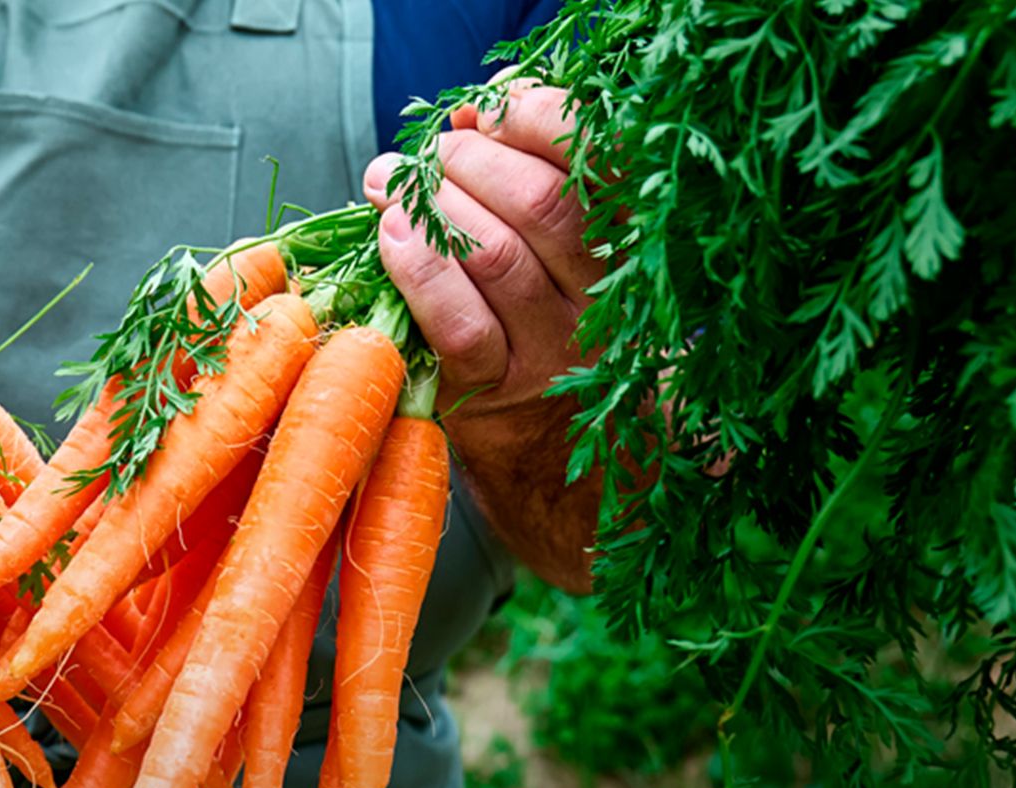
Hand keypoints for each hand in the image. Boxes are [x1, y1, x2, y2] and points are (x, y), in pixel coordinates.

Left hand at [364, 75, 599, 421]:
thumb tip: (468, 114)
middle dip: (470, 160)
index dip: (541, 120)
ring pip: (498, 256)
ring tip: (394, 187)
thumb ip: (523, 173)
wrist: (552, 450)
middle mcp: (600, 297)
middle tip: (430, 157)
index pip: (603, 162)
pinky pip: (459, 323)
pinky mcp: (493, 390)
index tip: (491, 109)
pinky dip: (417, 270)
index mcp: (626, 244)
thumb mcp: (555, 249)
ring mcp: (550, 349)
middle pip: (544, 204)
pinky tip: (390, 238)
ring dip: (433, 206)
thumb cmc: (539, 323)